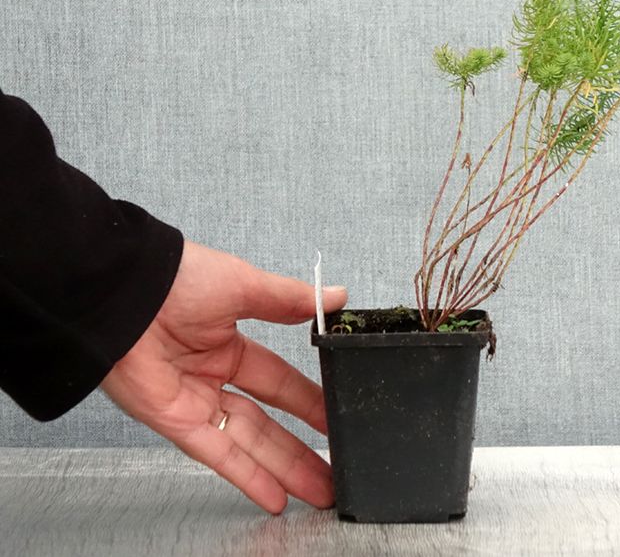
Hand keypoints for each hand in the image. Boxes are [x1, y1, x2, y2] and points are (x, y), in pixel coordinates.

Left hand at [101, 239, 346, 513]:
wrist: (126, 294)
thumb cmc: (178, 279)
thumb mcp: (246, 285)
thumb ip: (290, 300)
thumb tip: (335, 297)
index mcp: (228, 343)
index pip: (278, 379)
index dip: (308, 399)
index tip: (337, 411)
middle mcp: (212, 376)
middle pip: (267, 421)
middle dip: (300, 446)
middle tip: (333, 465)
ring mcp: (194, 402)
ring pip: (248, 443)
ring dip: (283, 468)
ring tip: (319, 489)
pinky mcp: (175, 421)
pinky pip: (217, 454)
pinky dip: (246, 476)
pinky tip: (274, 495)